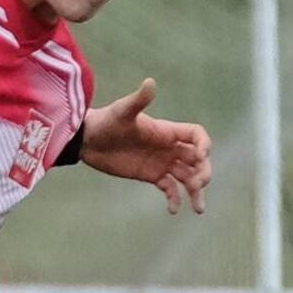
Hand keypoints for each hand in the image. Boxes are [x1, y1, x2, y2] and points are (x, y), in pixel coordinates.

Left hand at [81, 78, 211, 213]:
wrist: (88, 140)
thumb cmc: (106, 122)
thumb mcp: (122, 112)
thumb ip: (138, 100)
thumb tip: (150, 82)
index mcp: (167, 131)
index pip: (196, 136)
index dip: (204, 145)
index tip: (200, 157)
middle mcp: (169, 147)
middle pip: (197, 160)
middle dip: (203, 172)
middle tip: (198, 186)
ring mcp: (161, 162)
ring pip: (187, 177)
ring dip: (196, 191)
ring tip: (198, 209)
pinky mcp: (151, 175)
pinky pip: (169, 188)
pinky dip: (174, 199)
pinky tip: (174, 210)